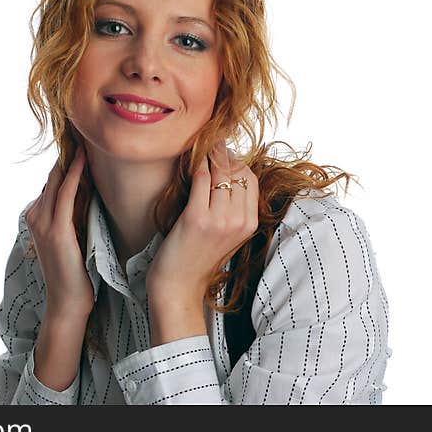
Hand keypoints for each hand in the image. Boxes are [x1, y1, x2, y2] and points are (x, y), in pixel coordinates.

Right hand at [24, 146, 94, 317]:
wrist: (68, 304)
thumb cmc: (76, 273)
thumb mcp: (74, 237)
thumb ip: (76, 214)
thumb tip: (91, 191)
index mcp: (38, 216)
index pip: (54, 180)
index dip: (68, 159)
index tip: (83, 138)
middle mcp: (36, 215)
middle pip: (53, 175)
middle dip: (68, 152)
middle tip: (84, 128)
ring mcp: (43, 223)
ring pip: (57, 180)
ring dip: (72, 157)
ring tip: (85, 135)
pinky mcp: (56, 231)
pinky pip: (65, 194)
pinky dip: (74, 175)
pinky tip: (83, 160)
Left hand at [146, 139, 259, 300]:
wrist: (180, 285)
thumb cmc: (199, 257)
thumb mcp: (228, 235)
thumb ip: (234, 209)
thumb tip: (229, 174)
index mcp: (249, 224)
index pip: (251, 180)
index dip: (238, 162)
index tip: (224, 154)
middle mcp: (238, 221)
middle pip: (238, 172)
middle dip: (225, 155)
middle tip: (212, 146)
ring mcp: (219, 220)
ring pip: (221, 172)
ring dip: (211, 156)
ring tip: (202, 149)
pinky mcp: (197, 218)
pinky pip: (201, 179)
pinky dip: (197, 165)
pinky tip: (191, 162)